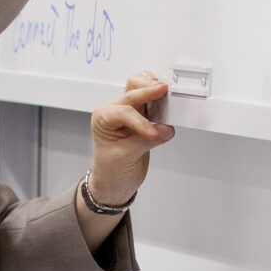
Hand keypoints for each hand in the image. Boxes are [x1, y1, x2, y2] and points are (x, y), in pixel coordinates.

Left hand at [87, 71, 174, 207]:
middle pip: (131, 91)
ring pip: (138, 89)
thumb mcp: (125, 157)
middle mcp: (113, 111)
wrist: (114, 182)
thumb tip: (164, 130)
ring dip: (152, 87)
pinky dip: (158, 96)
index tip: (154, 134)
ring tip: (166, 90)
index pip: (124, 112)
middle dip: (147, 90)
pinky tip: (167, 98)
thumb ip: (145, 141)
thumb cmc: (111, 170)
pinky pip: (149, 100)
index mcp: (103, 118)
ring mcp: (128, 112)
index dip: (140, 121)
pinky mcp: (141, 116)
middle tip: (164, 91)